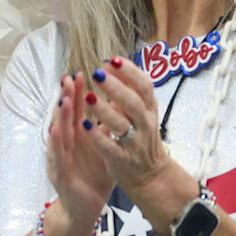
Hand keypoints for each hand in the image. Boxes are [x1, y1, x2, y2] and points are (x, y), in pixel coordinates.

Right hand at [45, 71, 113, 235]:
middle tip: (68, 78)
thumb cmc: (93, 177)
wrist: (84, 209)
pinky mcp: (59, 174)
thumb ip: (107, 129)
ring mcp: (60, 158)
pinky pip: (56, 157)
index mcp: (78, 137)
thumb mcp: (104, 149)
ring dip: (60, 117)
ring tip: (63, 100)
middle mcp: (66, 144)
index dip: (77, 93)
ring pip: (58, 133)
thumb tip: (118, 105)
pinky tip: (56, 131)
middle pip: (65, 117)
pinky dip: (55, 143)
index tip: (80, 73)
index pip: (77, 111)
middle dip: (67, 97)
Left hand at [76, 56, 172, 193]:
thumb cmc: (141, 136)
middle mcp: (145, 124)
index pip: (145, 86)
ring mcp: (135, 143)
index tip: (112, 60)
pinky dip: (98, 136)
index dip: (130, 72)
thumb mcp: (141, 112)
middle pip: (133, 103)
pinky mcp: (122, 159)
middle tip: (96, 74)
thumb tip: (112, 64)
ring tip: (88, 96)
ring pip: (121, 125)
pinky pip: (110, 147)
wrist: (150, 174)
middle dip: (115, 87)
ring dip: (104, 110)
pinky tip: (85, 125)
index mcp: (149, 109)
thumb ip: (129, 91)